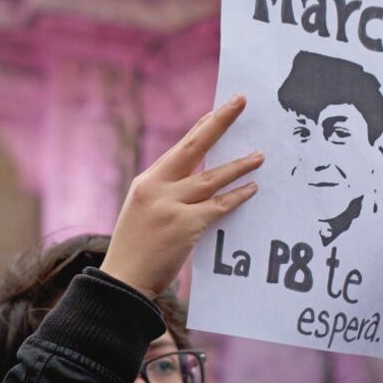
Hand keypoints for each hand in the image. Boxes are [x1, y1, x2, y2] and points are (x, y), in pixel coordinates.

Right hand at [100, 94, 262, 298]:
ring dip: (239, 165)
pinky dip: (237, 197)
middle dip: (219, 122)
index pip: (179, 148)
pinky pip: (218, 206)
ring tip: (260, 156)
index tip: (219, 110)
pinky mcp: (185, 225)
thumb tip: (200, 184)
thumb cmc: (135, 251)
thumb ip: (166, 195)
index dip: (201, 127)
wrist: (123, 281)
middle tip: (240, 102)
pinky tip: (252, 189)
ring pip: (211, 177)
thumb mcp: (143, 213)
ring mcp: (170, 205)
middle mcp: (156, 187)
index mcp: (147, 182)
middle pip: (194, 146)